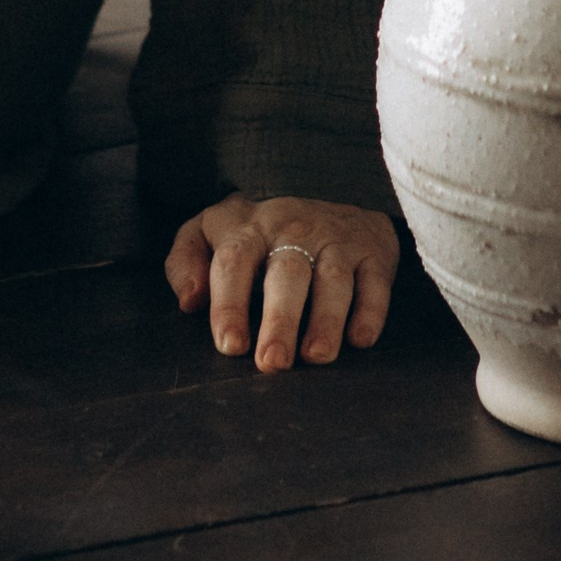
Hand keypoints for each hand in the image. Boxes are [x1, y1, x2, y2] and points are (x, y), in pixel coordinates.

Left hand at [164, 194, 399, 370]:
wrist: (332, 197)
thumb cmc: (260, 235)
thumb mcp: (211, 232)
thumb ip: (185, 261)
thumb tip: (189, 301)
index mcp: (248, 229)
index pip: (234, 262)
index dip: (230, 304)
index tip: (230, 345)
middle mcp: (293, 230)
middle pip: (286, 273)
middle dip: (279, 319)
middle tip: (272, 363)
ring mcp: (336, 240)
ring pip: (333, 277)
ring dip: (326, 318)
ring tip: (316, 357)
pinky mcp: (373, 253)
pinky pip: (375, 281)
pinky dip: (371, 310)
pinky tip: (360, 339)